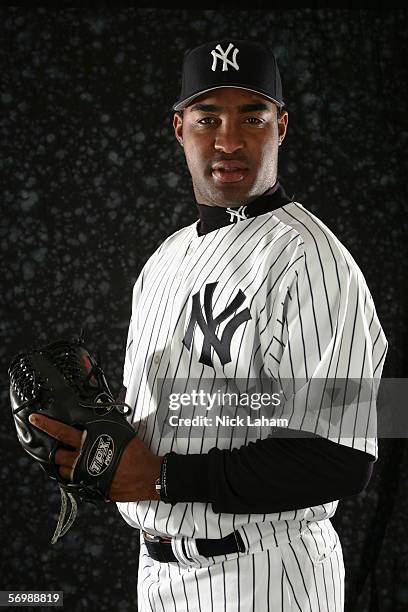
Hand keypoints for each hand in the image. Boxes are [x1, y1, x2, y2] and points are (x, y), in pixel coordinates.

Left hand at [28, 413, 161, 501]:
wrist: (147, 476)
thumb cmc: (137, 453)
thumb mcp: (121, 432)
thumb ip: (107, 426)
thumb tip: (102, 416)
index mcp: (90, 443)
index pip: (62, 432)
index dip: (46, 425)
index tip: (35, 419)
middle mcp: (84, 460)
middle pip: (56, 456)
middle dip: (53, 452)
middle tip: (57, 448)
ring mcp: (86, 476)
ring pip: (63, 472)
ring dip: (65, 466)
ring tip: (73, 460)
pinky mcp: (91, 489)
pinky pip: (76, 483)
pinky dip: (76, 477)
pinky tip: (84, 472)